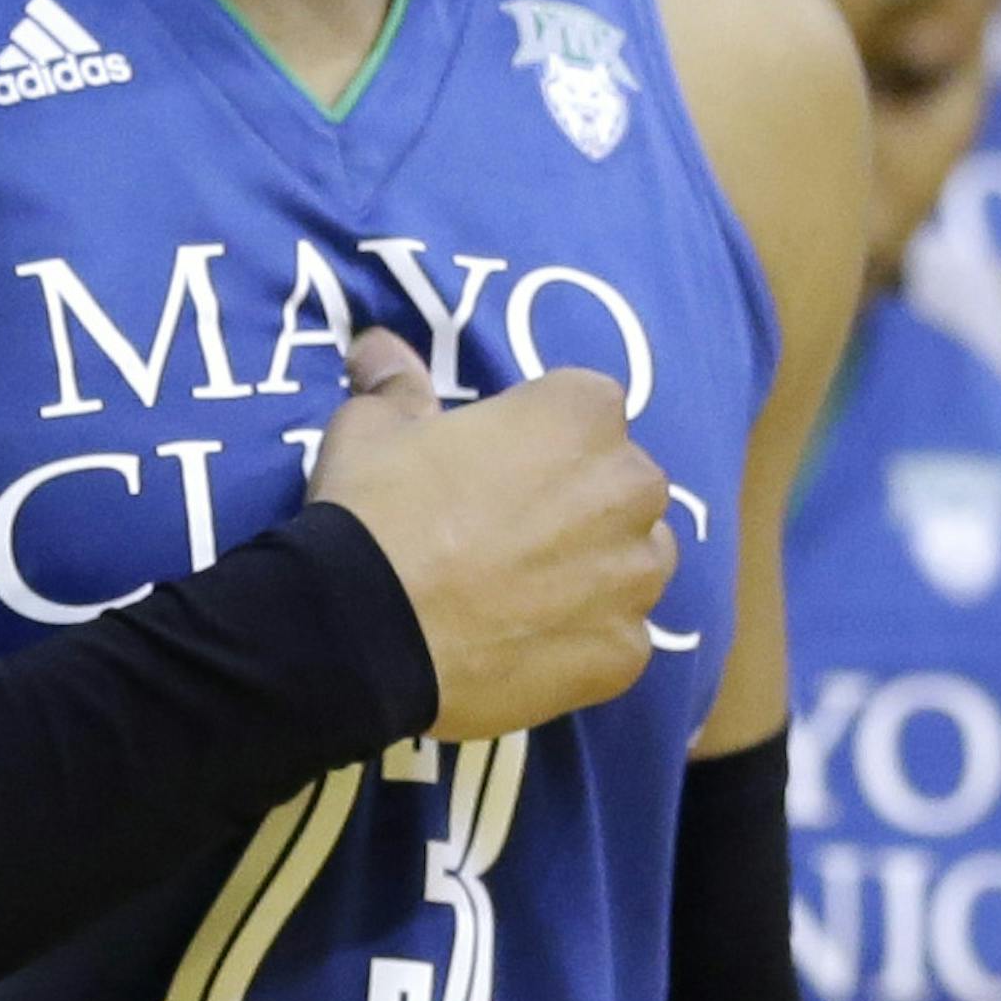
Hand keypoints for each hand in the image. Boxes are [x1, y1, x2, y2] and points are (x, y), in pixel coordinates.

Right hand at [309, 327, 674, 739]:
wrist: (365, 634)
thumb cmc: (377, 510)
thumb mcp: (372, 425)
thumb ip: (398, 383)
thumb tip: (378, 348)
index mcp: (583, 412)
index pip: (587, 409)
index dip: (541, 437)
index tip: (498, 464)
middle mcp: (630, 487)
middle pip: (621, 485)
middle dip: (581, 501)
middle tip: (507, 530)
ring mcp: (635, 576)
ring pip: (634, 561)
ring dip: (596, 569)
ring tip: (521, 593)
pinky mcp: (625, 652)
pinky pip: (618, 636)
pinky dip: (583, 640)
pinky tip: (523, 645)